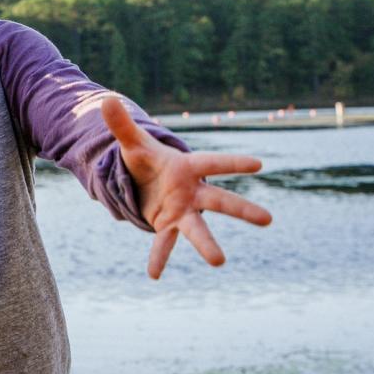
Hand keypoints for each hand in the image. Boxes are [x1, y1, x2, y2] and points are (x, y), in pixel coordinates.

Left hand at [101, 96, 270, 279]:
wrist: (142, 181)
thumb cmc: (145, 159)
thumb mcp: (133, 143)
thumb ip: (121, 124)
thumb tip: (105, 98)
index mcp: (188, 167)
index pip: (213, 162)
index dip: (233, 163)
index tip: (259, 164)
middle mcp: (192, 192)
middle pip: (220, 200)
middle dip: (242, 209)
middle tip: (268, 220)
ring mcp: (182, 211)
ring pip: (199, 229)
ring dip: (207, 244)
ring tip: (219, 262)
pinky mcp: (168, 225)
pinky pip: (164, 243)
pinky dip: (158, 257)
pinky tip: (153, 274)